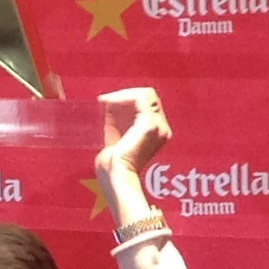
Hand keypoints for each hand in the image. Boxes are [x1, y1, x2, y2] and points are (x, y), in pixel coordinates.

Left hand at [95, 86, 170, 208]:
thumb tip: (106, 100)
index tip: (107, 102)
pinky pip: (140, 98)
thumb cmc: (114, 161)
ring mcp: (160, 127)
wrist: (115, 174)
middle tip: (106, 101)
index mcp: (158, 133)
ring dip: (124, 95)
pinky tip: (109, 102)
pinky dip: (123, 97)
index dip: (128, 99)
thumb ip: (118, 119)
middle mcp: (163, 129)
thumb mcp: (117, 135)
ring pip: (146, 95)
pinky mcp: (150, 124)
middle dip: (125, 96)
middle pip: (149, 97)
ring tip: (107, 102)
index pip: (148, 105)